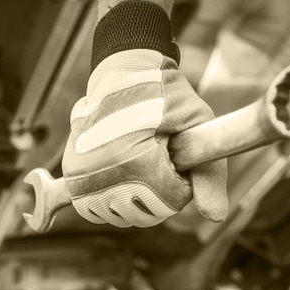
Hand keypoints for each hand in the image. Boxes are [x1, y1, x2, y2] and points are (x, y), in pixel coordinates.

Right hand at [62, 49, 227, 227]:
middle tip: (160, 156)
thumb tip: (216, 218)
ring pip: (121, 216)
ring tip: (141, 160)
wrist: (123, 72)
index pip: (172, 201)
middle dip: (162, 191)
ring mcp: (83, 177)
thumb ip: (209, 174)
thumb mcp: (196, 123)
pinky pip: (96, 210)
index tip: (178, 154)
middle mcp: (102, 174)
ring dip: (137, 197)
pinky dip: (112, 201)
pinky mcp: (72, 176)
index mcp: (136, 162)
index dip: (183, 179)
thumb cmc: (164, 94)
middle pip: (146, 214)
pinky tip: (124, 176)